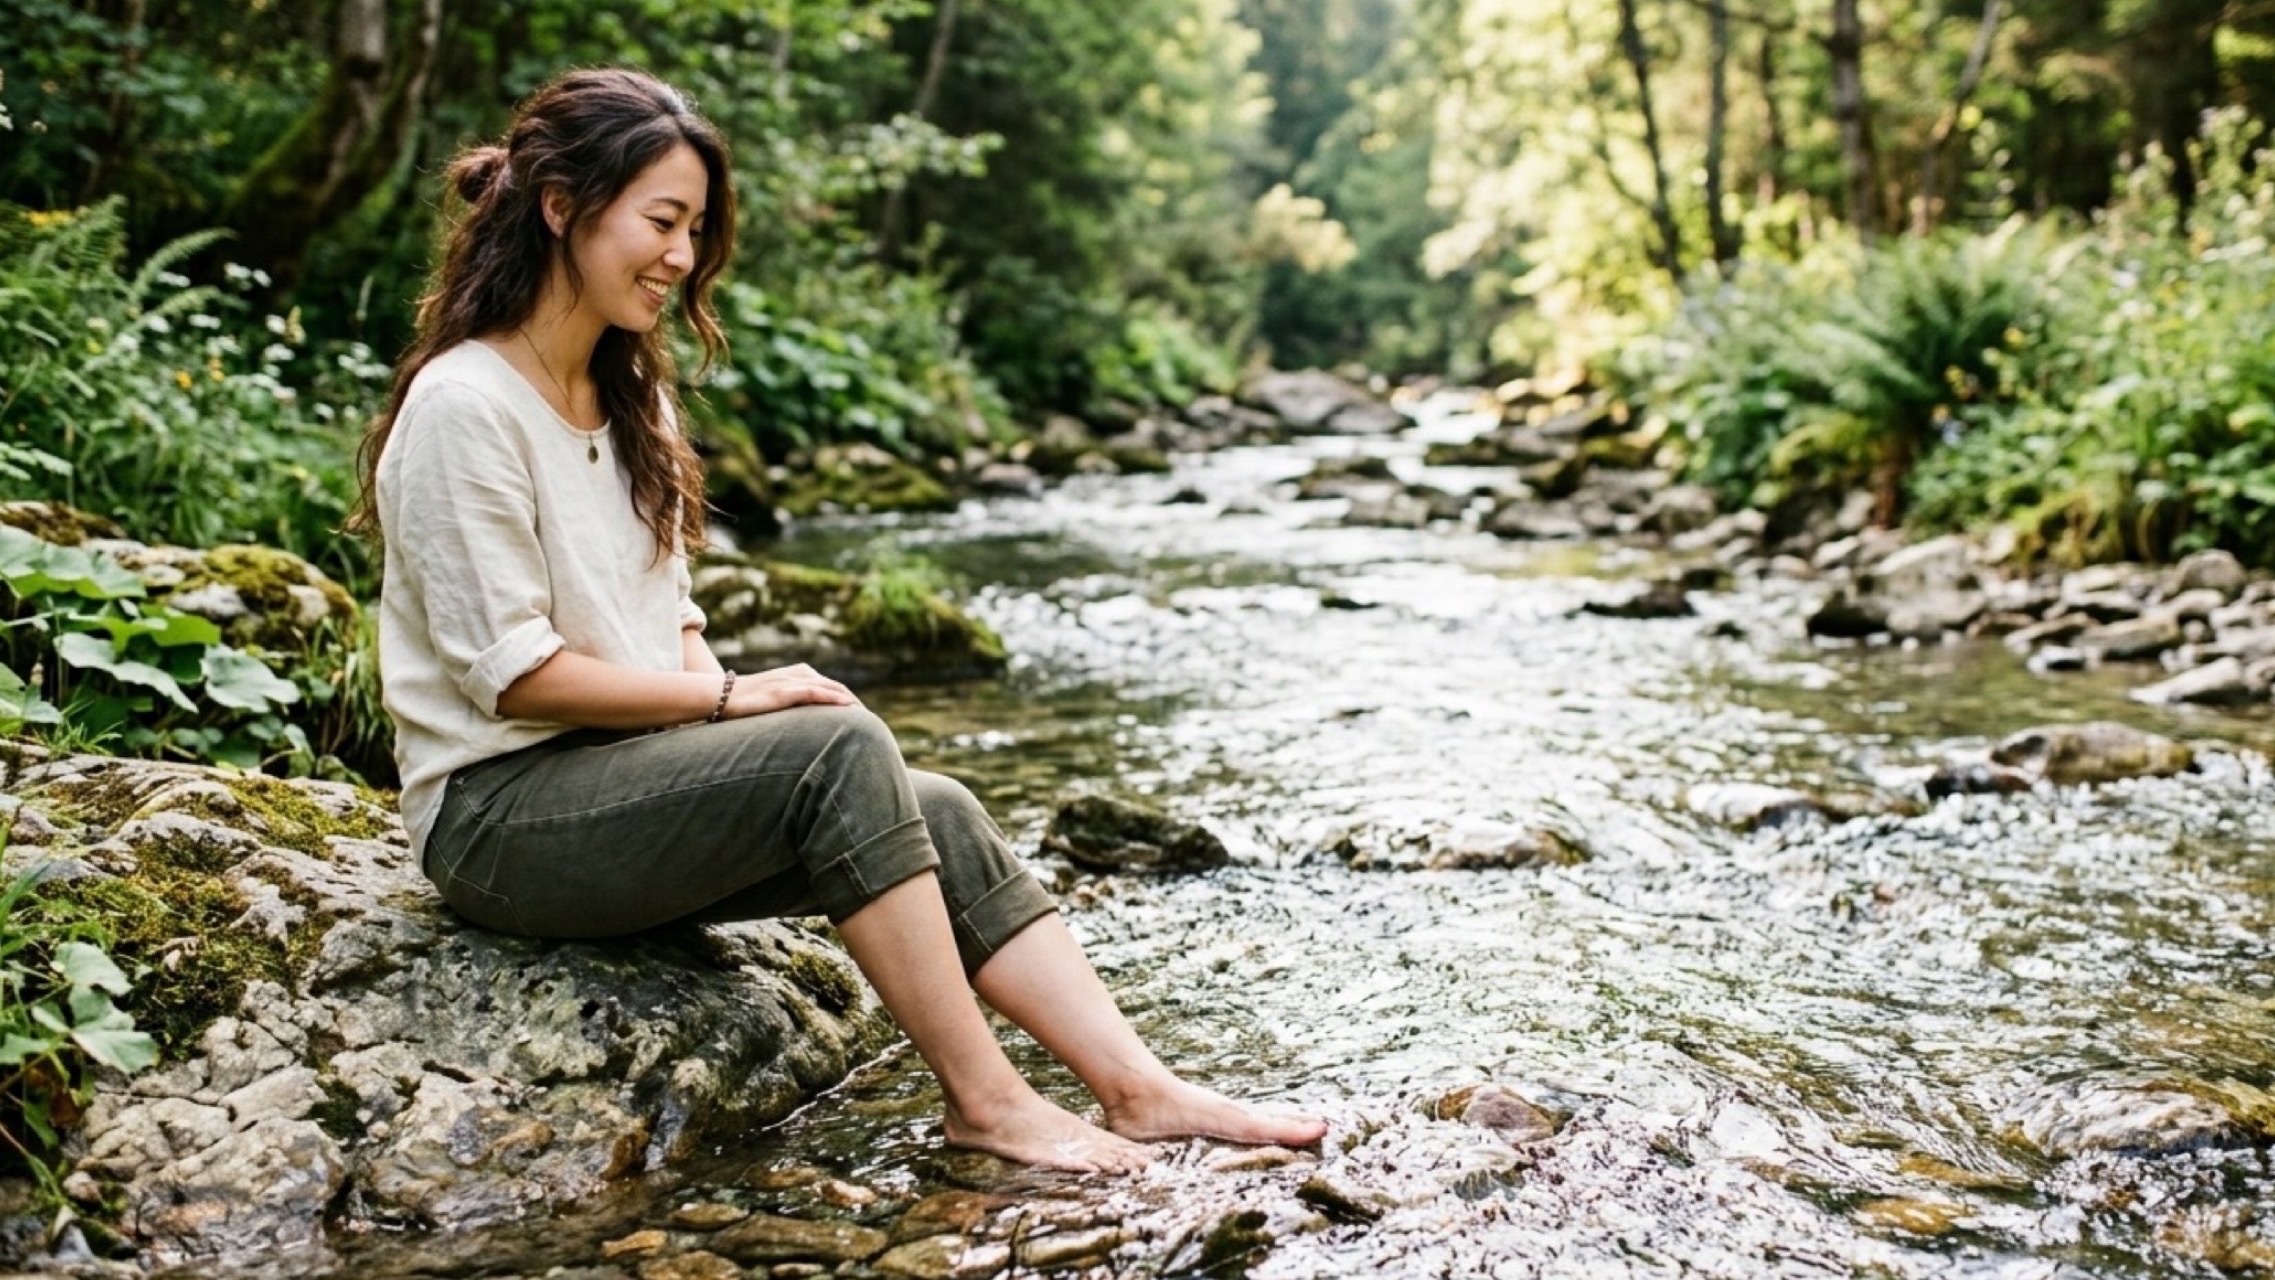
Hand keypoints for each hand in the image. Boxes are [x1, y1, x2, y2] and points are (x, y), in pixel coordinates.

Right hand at [724, 663, 859, 716]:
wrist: (721, 697)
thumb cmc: (745, 704)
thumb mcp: (774, 704)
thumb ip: (791, 709)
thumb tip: (803, 728)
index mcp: (800, 676)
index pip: (832, 688)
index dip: (849, 701)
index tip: (863, 718)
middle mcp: (800, 674)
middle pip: (837, 687)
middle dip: (855, 703)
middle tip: (872, 722)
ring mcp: (792, 681)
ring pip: (830, 688)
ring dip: (850, 702)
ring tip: (866, 718)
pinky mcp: (784, 691)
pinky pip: (815, 693)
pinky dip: (833, 698)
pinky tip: (846, 707)